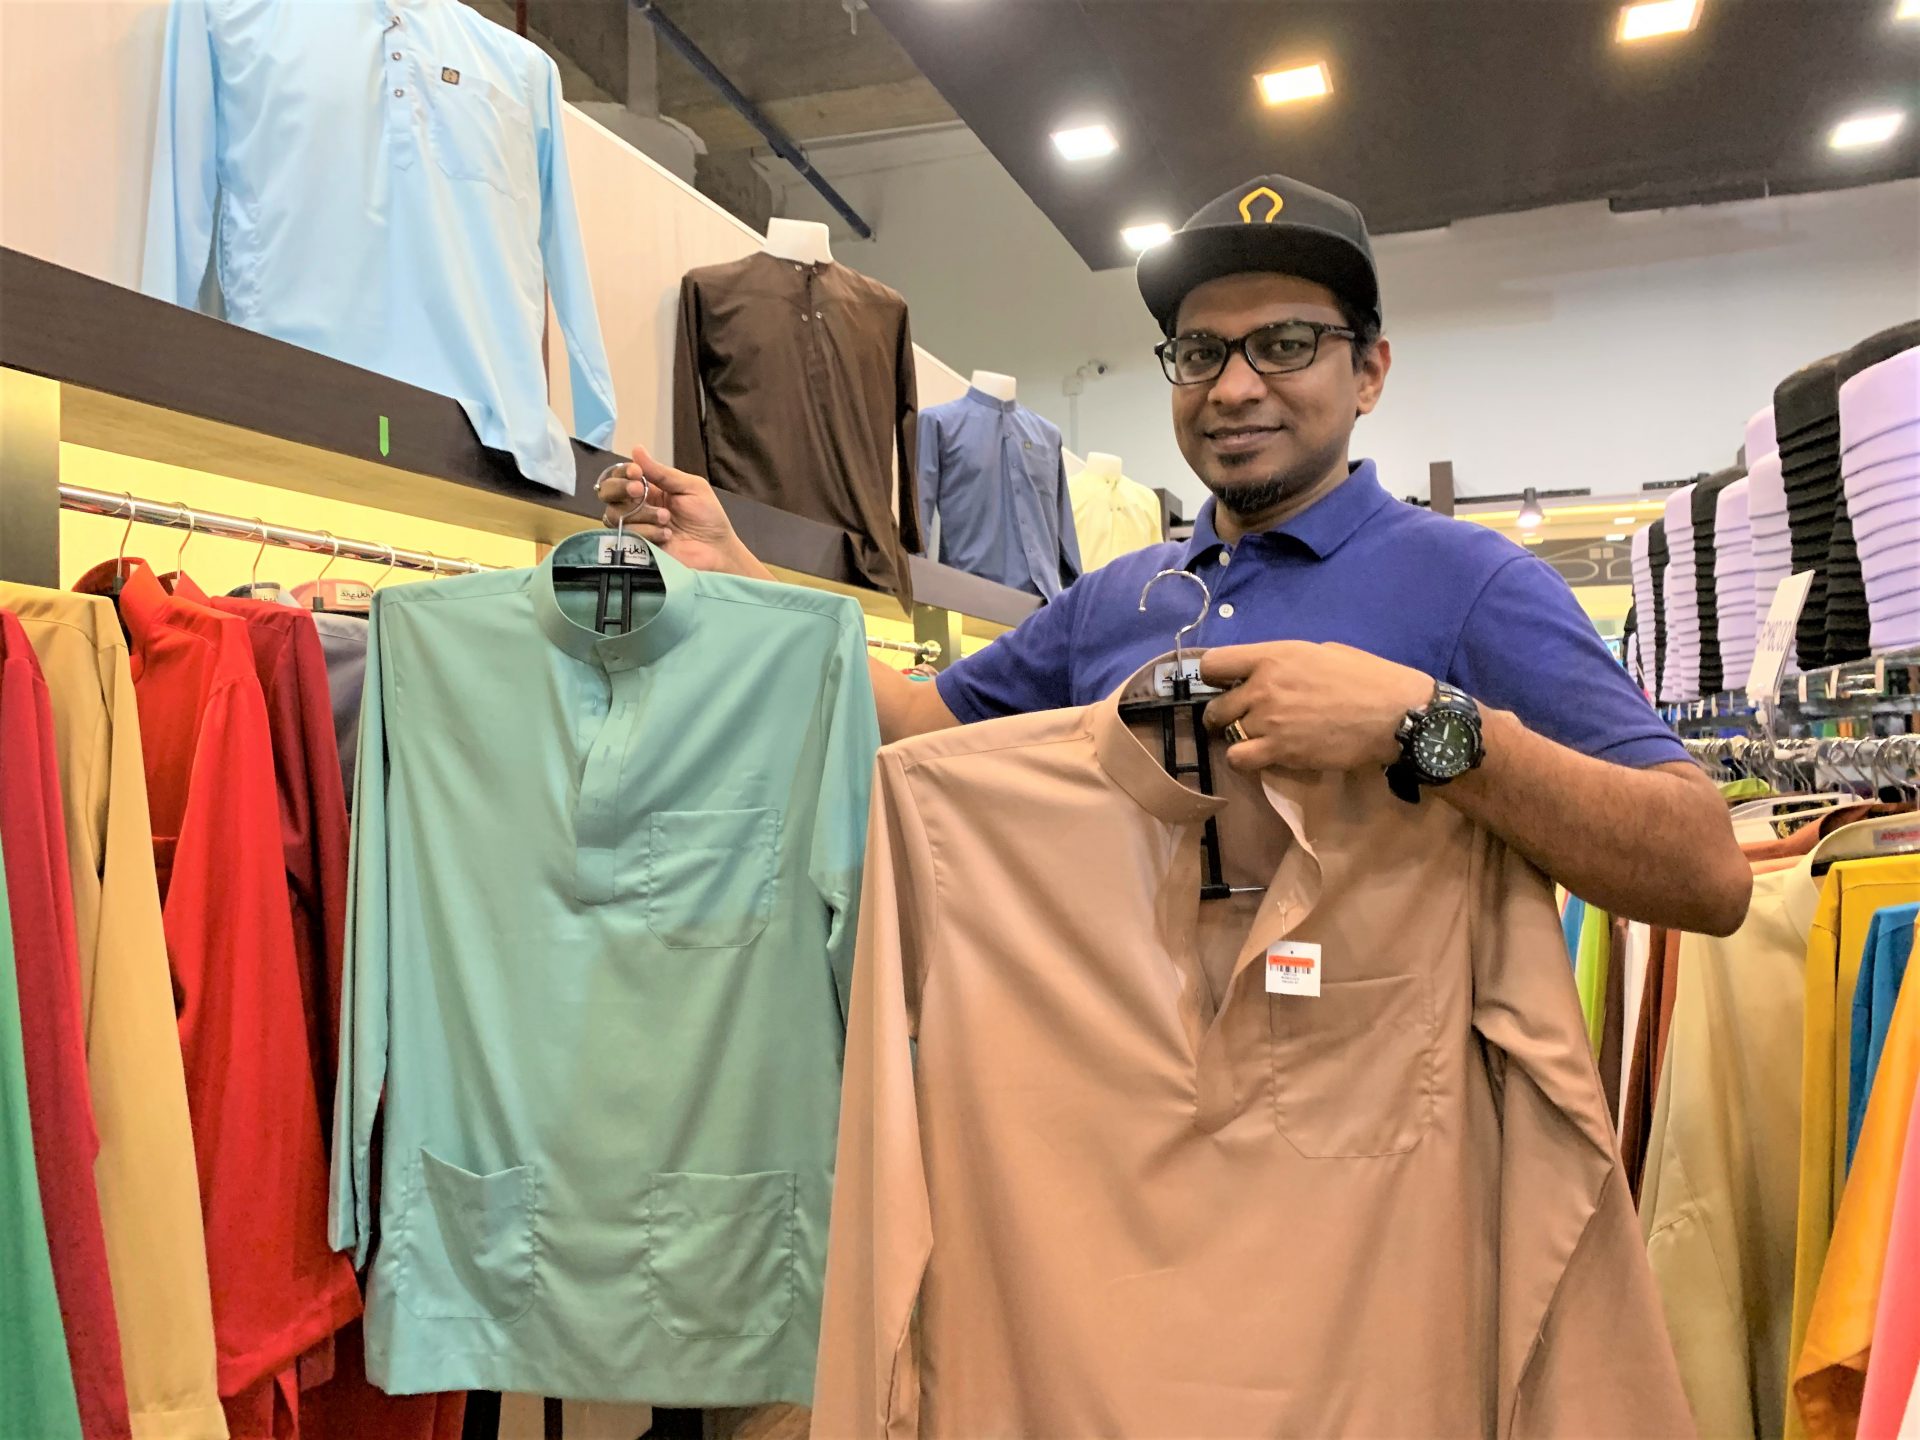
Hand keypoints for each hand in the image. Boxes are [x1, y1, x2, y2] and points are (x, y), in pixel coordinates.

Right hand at [597, 445, 767, 579]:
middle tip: (639, 491)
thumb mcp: (690, 487)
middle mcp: (638, 507)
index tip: (635, 472)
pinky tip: (666, 535)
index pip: (621, 475)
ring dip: (642, 514)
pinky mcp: (637, 547)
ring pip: (616, 514)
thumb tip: (636, 450)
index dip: (623, 472)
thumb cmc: (708, 518)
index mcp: (650, 489)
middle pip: (608, 493)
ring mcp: (636, 527)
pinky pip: (627, 535)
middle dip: (621, 488)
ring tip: (667, 519)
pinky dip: (647, 532)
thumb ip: (662, 472)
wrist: (716, 550)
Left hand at [1198, 641, 1434, 773]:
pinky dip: (1244, 760)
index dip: (1215, 677)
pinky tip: (1262, 756)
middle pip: (1215, 706)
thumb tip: (1272, 672)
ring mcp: (1268, 721)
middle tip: (1242, 719)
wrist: (1395, 714)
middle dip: (1224, 714)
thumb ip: (1287, 662)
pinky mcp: (1280, 751)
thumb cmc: (1368, 677)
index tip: (1227, 685)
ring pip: (1225, 735)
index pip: (1213, 663)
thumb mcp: (1323, 652)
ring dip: (1236, 738)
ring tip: (1256, 740)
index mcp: (1273, 655)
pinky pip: (1238, 759)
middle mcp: (1262, 686)